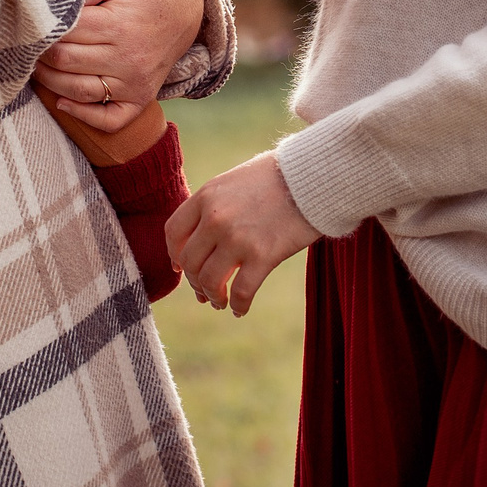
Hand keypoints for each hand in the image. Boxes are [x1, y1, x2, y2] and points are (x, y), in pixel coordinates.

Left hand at [34, 0, 201, 130]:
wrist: (189, 12)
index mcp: (119, 24)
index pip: (66, 32)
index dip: (43, 29)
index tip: (31, 24)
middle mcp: (127, 58)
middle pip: (66, 61)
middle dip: (39, 54)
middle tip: (27, 45)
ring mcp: (134, 83)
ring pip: (78, 91)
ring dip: (50, 82)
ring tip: (36, 67)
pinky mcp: (140, 99)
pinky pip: (108, 119)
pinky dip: (82, 115)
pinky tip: (62, 102)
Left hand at [166, 151, 320, 314]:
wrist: (313, 177)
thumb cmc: (277, 176)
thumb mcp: (234, 181)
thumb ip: (214, 205)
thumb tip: (202, 235)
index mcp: (206, 196)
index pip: (174, 233)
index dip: (174, 255)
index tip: (181, 268)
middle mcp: (216, 218)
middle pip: (190, 262)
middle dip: (195, 282)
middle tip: (204, 292)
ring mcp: (238, 238)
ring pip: (210, 281)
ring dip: (212, 297)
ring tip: (219, 302)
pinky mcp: (263, 255)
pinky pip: (240, 292)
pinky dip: (238, 306)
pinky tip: (240, 310)